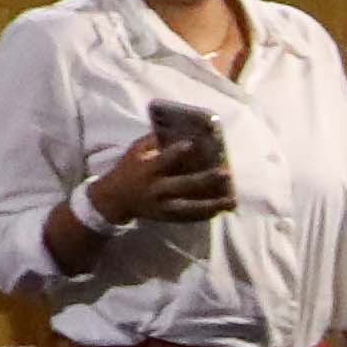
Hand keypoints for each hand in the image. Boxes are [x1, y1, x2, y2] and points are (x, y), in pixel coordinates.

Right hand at [82, 121, 235, 230]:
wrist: (115, 199)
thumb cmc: (130, 168)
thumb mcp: (136, 151)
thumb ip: (154, 141)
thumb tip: (177, 128)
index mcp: (146, 169)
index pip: (162, 160)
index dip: (176, 152)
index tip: (192, 143)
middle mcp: (155, 189)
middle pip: (182, 185)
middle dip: (204, 180)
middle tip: (226, 173)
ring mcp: (162, 206)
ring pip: (189, 207)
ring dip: (211, 205)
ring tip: (231, 200)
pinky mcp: (167, 217)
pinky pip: (189, 218)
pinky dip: (206, 214)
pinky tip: (222, 209)